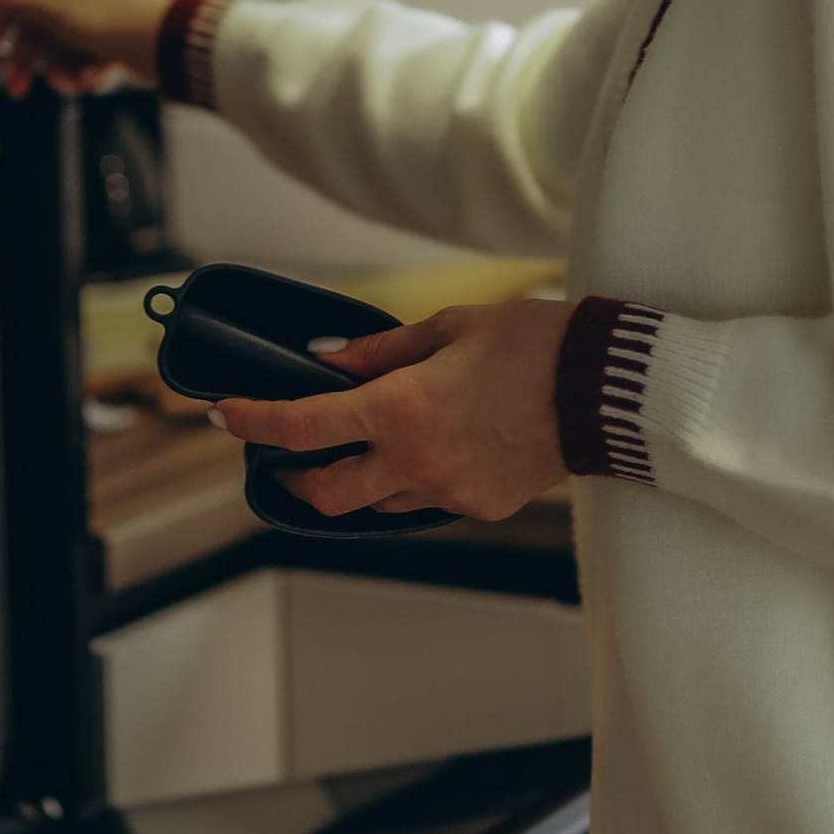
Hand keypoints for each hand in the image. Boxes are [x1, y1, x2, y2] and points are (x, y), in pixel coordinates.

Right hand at [0, 0, 169, 97]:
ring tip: (75, 79)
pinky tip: (95, 77)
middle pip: (35, 27)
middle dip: (31, 61)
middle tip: (18, 88)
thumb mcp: (40, 6)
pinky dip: (84, 71)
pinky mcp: (110, 33)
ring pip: (59, 47)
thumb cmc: (106, 16)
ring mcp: (94, 8)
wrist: (162, 42)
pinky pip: (83, 56)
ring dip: (62, 69)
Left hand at [212, 298, 569, 522]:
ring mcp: (448, 492)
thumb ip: (378, 351)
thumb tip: (325, 360)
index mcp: (399, 410)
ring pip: (376, 502)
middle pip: (325, 494)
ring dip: (358, 479)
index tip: (224, 416)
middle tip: (283, 459)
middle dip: (293, 479)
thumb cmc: (535, 345)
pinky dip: (413, 479)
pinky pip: (427, 501)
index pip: (300, 427)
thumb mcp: (449, 327)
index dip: (252, 422)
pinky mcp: (481, 506)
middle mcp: (415, 462)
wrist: (608, 388)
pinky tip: (431, 448)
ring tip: (366, 444)